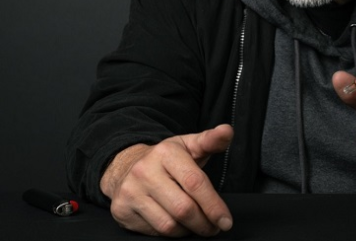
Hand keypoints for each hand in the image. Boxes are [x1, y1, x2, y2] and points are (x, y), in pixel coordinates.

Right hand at [100, 124, 233, 236]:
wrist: (126, 165)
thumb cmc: (166, 158)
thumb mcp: (189, 145)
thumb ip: (211, 141)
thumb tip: (227, 131)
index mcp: (166, 153)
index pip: (194, 182)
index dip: (213, 205)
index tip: (225, 220)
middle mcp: (145, 171)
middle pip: (183, 208)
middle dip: (204, 222)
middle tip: (214, 226)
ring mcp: (131, 192)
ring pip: (169, 225)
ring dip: (188, 230)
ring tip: (197, 225)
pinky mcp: (121, 210)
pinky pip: (154, 232)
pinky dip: (171, 232)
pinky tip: (178, 225)